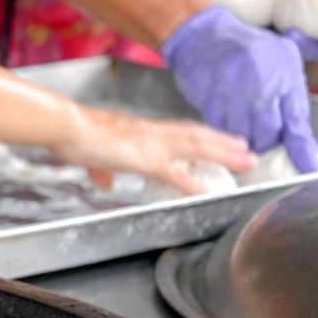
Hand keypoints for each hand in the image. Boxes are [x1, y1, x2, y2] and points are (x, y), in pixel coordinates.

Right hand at [51, 106, 256, 195]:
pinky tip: (206, 191)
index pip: (180, 132)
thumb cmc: (76, 134)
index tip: (221, 139)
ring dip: (222, 154)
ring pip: (196, 148)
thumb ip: (102, 168)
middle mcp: (152, 133)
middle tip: (247, 148)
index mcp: (141, 130)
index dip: (202, 136)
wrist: (70, 127)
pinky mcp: (144, 159)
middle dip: (223, 143)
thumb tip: (104, 179)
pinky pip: (174, 173)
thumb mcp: (93, 154)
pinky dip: (192, 182)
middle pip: (196, 136)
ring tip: (245, 159)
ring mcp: (151, 144)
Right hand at [161, 6, 317, 172]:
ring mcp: (234, 88)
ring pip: (243, 134)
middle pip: (268, 132)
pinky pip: (220, 127)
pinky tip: (227, 121)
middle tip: (262, 139)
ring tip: (244, 130)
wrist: (205, 36)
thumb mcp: (286, 54)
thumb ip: (302, 84)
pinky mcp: (210, 95)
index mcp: (285, 72)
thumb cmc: (249, 48)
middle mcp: (262, 80)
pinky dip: (225, 131)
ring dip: (245, 140)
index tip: (308, 168)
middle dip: (266, 141)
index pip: (297, 119)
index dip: (302, 148)